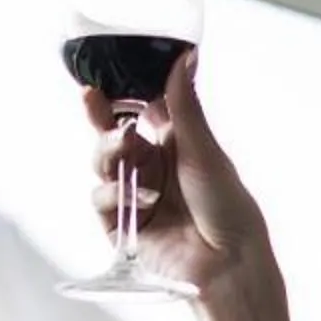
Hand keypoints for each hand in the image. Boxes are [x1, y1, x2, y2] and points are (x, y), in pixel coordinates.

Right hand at [84, 50, 281, 320]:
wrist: (227, 264)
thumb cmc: (228, 208)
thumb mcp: (204, 149)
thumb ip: (184, 105)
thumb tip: (185, 56)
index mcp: (176, 145)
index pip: (141, 111)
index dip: (123, 95)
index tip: (106, 78)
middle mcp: (153, 168)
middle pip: (114, 136)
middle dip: (102, 119)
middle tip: (92, 99)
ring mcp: (136, 197)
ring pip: (103, 165)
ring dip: (108, 153)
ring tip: (124, 147)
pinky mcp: (122, 227)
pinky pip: (102, 201)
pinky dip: (115, 195)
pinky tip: (140, 197)